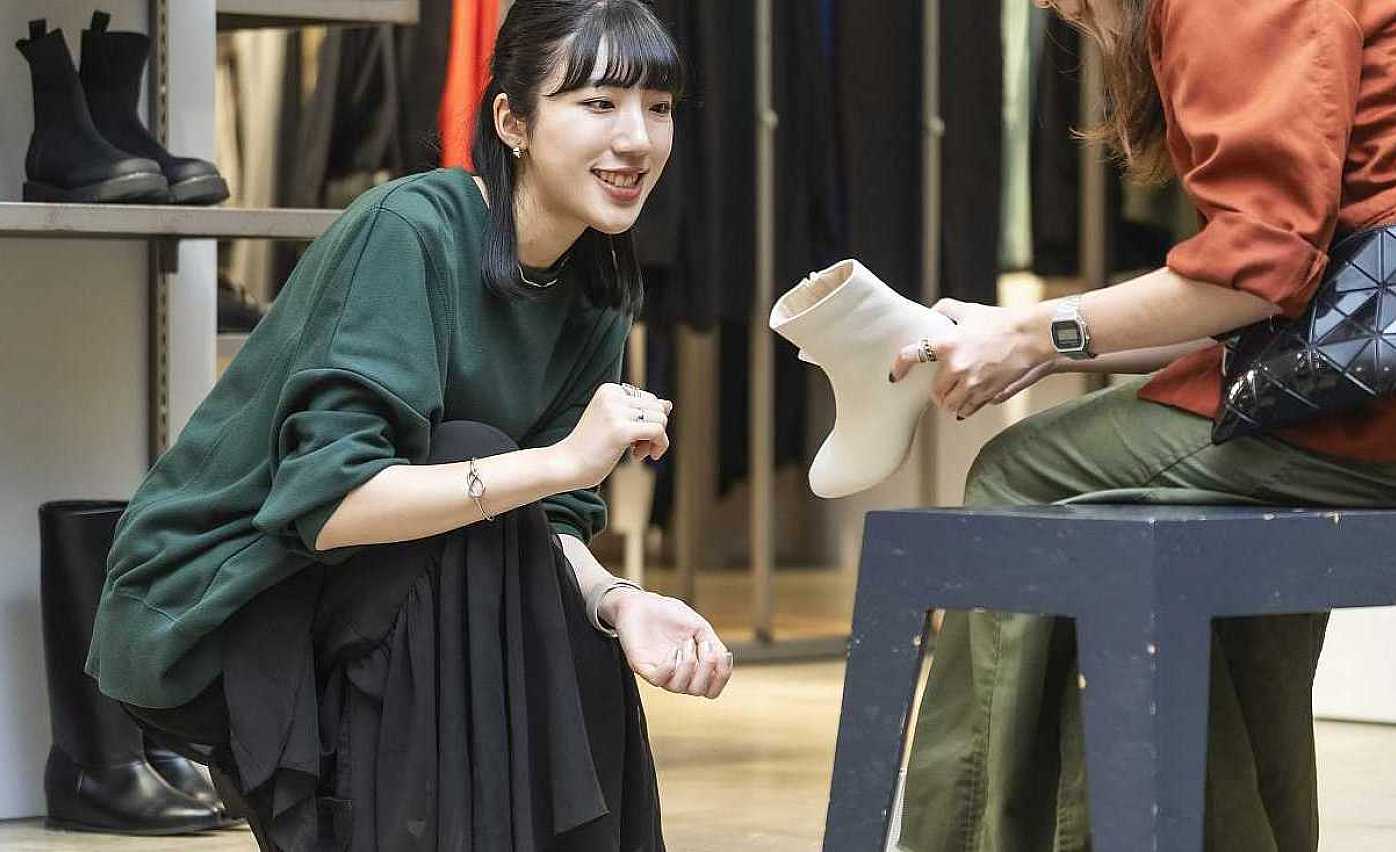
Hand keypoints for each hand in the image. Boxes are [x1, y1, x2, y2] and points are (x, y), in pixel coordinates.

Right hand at [556, 383, 672, 488]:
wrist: (566, 465)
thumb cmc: (590, 447)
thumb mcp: (616, 423)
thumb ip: (640, 412)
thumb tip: (668, 404)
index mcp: (610, 389)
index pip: (650, 399)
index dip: (648, 421)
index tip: (635, 439)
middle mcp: (613, 395)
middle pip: (658, 408)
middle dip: (654, 430)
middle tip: (639, 448)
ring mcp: (616, 412)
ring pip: (661, 419)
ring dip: (655, 440)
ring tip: (637, 453)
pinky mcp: (621, 430)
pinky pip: (658, 432)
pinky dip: (658, 446)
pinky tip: (639, 457)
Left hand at [605, 589, 733, 698]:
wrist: (641, 603)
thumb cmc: (669, 614)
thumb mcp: (699, 627)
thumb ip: (714, 645)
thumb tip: (723, 661)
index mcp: (693, 667)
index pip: (711, 689)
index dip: (722, 677)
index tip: (724, 655)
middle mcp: (677, 673)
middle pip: (699, 691)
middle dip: (707, 670)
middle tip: (705, 645)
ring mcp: (660, 671)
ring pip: (679, 688)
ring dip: (688, 665)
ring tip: (686, 643)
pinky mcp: (643, 667)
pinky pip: (658, 680)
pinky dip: (669, 667)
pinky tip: (673, 650)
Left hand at [888, 299, 1055, 418]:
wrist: (1033, 336)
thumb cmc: (1001, 321)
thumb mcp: (970, 310)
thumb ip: (945, 310)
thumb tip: (930, 315)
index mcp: (948, 343)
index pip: (912, 356)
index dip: (899, 367)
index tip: (894, 375)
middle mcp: (956, 366)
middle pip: (934, 392)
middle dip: (936, 392)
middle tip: (941, 387)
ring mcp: (972, 383)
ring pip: (949, 405)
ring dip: (949, 403)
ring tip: (953, 396)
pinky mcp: (987, 394)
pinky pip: (968, 410)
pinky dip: (964, 409)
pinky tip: (966, 403)